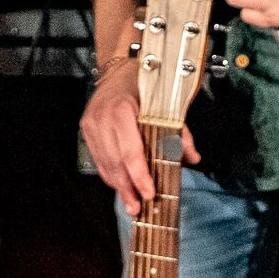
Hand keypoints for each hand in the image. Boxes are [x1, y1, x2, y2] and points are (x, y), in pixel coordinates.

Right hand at [80, 55, 198, 216]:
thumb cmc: (143, 84)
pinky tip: (120, 186)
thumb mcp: (165, 104)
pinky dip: (109, 174)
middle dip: (128, 188)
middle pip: (115, 162)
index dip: (140, 176)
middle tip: (138, 207)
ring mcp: (91, 123)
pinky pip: (98, 158)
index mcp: (121, 110)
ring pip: (104, 163)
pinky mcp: (86, 128)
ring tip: (130, 204)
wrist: (119, 69)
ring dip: (118, 186)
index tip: (149, 193)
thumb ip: (179, 132)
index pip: (130, 151)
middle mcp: (102, 117)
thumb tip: (192, 157)